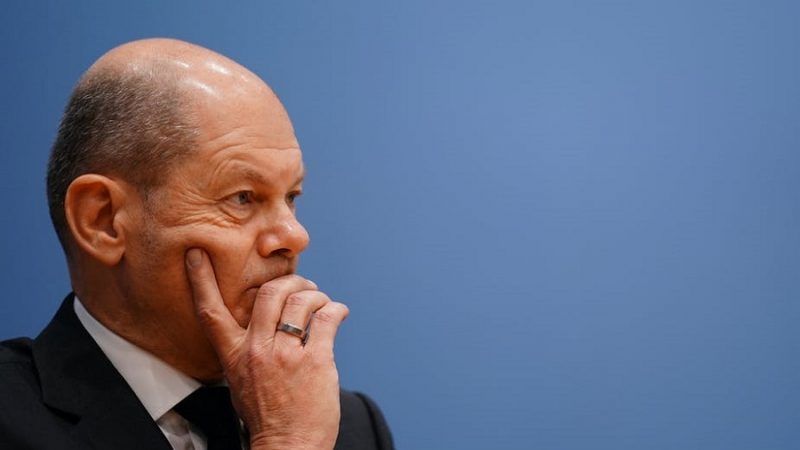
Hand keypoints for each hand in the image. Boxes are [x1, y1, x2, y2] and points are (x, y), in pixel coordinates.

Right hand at [184, 248, 348, 449]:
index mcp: (234, 355)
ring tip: (322, 304)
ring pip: (302, 300)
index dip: (201, 280)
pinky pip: (327, 318)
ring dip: (316, 296)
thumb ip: (249, 348)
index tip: (197, 253)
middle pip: (269, 293)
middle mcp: (256, 350)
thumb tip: (268, 320)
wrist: (288, 446)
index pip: (211, 312)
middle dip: (291, 281)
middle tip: (303, 286)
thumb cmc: (268, 415)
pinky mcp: (315, 360)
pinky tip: (338, 314)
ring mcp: (286, 354)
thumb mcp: (242, 380)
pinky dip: (336, 310)